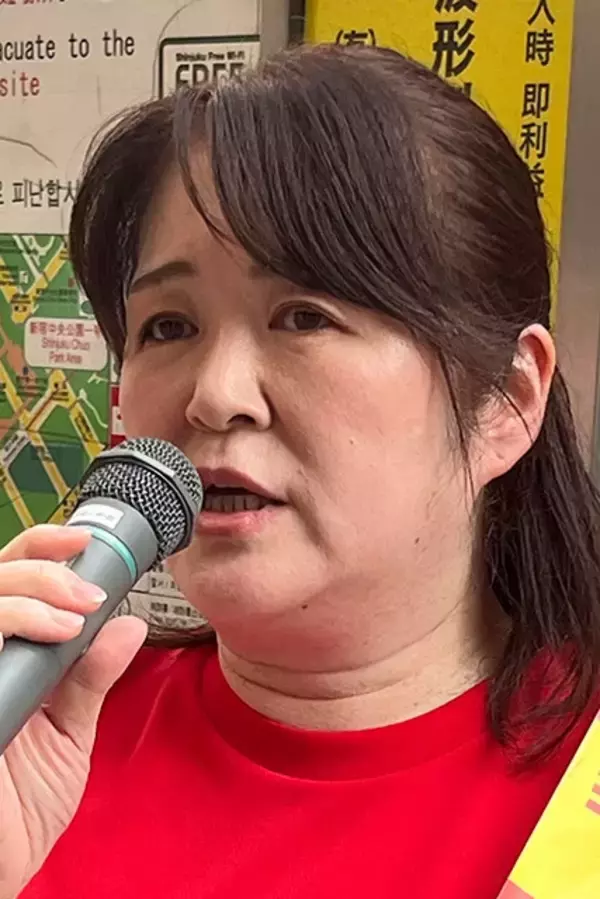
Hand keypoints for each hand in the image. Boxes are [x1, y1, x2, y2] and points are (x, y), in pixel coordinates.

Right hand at [0, 525, 146, 897]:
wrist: (1, 869)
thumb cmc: (19, 810)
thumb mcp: (66, 734)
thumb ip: (89, 678)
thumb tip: (127, 625)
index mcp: (2, 658)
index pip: (8, 581)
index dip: (40, 549)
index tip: (86, 541)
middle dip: (42, 567)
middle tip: (88, 591)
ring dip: (33, 592)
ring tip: (77, 615)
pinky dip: (16, 621)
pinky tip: (54, 635)